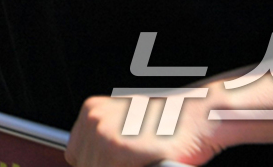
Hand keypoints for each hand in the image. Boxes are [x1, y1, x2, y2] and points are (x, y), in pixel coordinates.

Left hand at [66, 94, 214, 166]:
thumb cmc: (167, 126)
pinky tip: (144, 163)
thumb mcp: (127, 126)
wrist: (196, 118)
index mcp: (92, 110)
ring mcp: (103, 132)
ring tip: (139, 162)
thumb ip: (105, 142)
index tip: (109, 164)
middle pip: (84, 164)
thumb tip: (91, 162)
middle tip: (132, 162)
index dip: (94, 164)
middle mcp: (93, 118)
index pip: (76, 154)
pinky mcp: (116, 147)